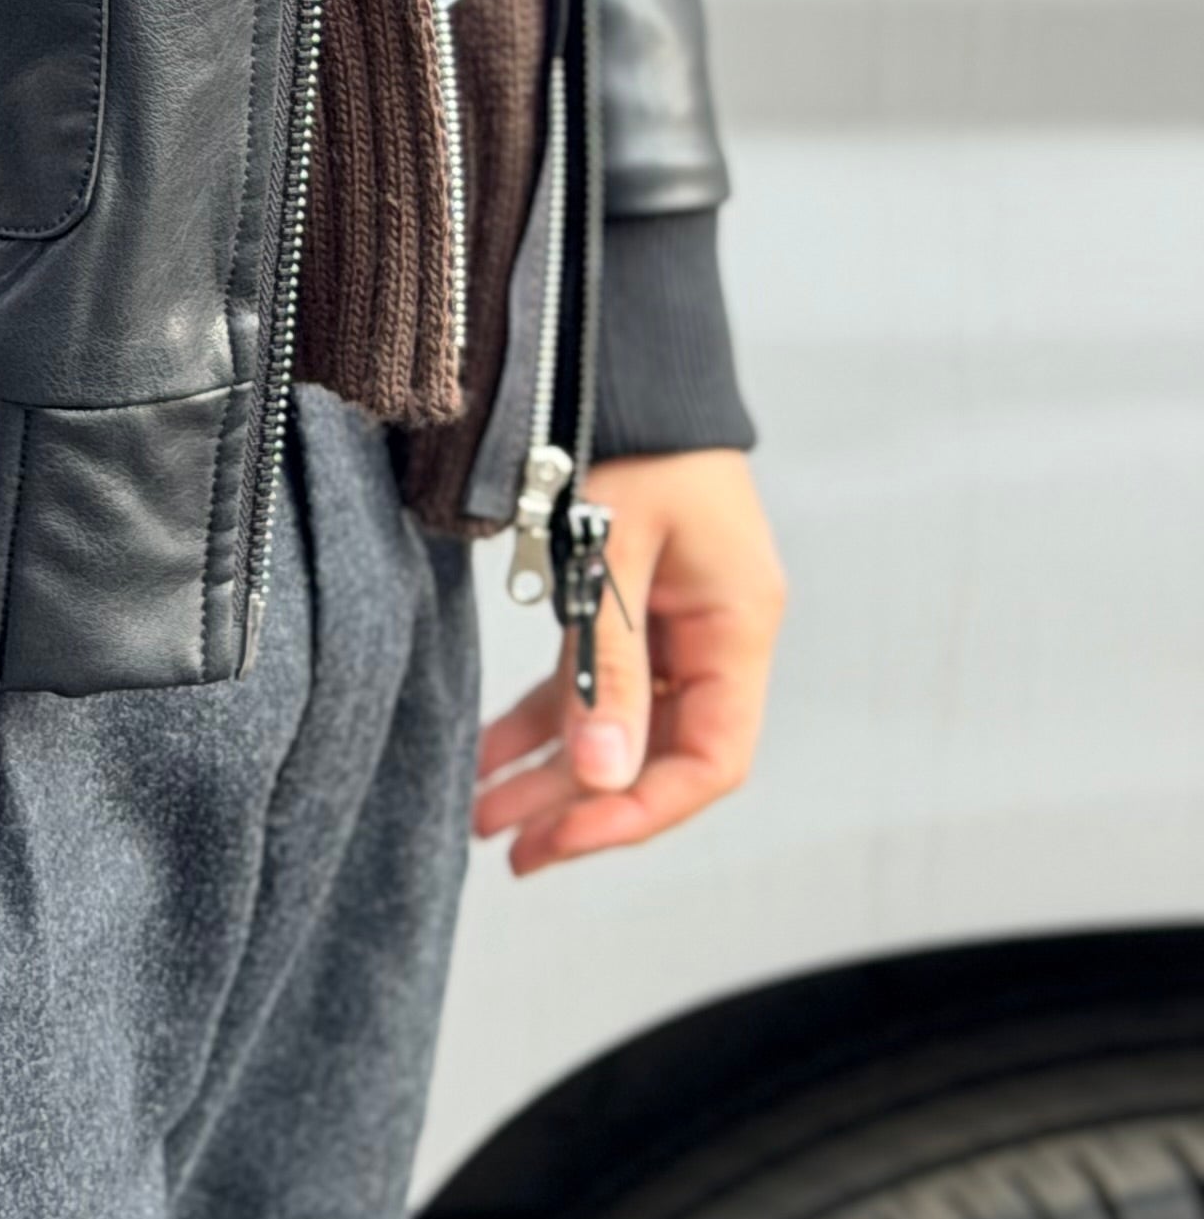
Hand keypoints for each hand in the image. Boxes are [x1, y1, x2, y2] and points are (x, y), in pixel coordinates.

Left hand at [471, 449, 786, 878]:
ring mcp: (672, 627)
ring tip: (481, 818)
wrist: (627, 366)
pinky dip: (542, 720)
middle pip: (658, 755)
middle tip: (511, 853)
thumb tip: (599, 774)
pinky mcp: (629, 609)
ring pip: (615, 727)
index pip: (710, 759)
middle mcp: (714, 640)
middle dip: (584, 808)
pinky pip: (590, 684)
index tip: (567, 838)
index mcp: (737, 629)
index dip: (640, 809)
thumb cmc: (634, 439)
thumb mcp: (615, 546)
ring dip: (552, 772)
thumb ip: (610, 662)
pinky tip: (489, 754)